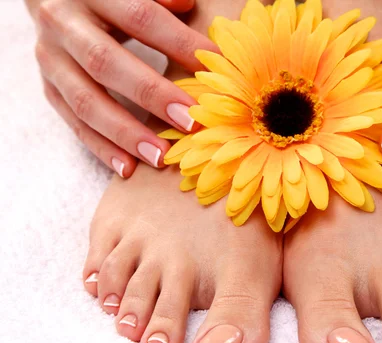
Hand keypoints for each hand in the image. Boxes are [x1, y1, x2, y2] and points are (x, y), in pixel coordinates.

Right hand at [30, 0, 217, 176]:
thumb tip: (188, 6)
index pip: (139, 16)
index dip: (177, 42)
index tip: (213, 67)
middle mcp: (62, 24)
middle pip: (106, 62)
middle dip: (150, 95)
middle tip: (189, 122)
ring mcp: (51, 59)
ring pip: (84, 101)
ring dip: (125, 133)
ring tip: (160, 157)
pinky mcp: (48, 87)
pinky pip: (73, 122)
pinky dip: (101, 147)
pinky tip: (128, 167)